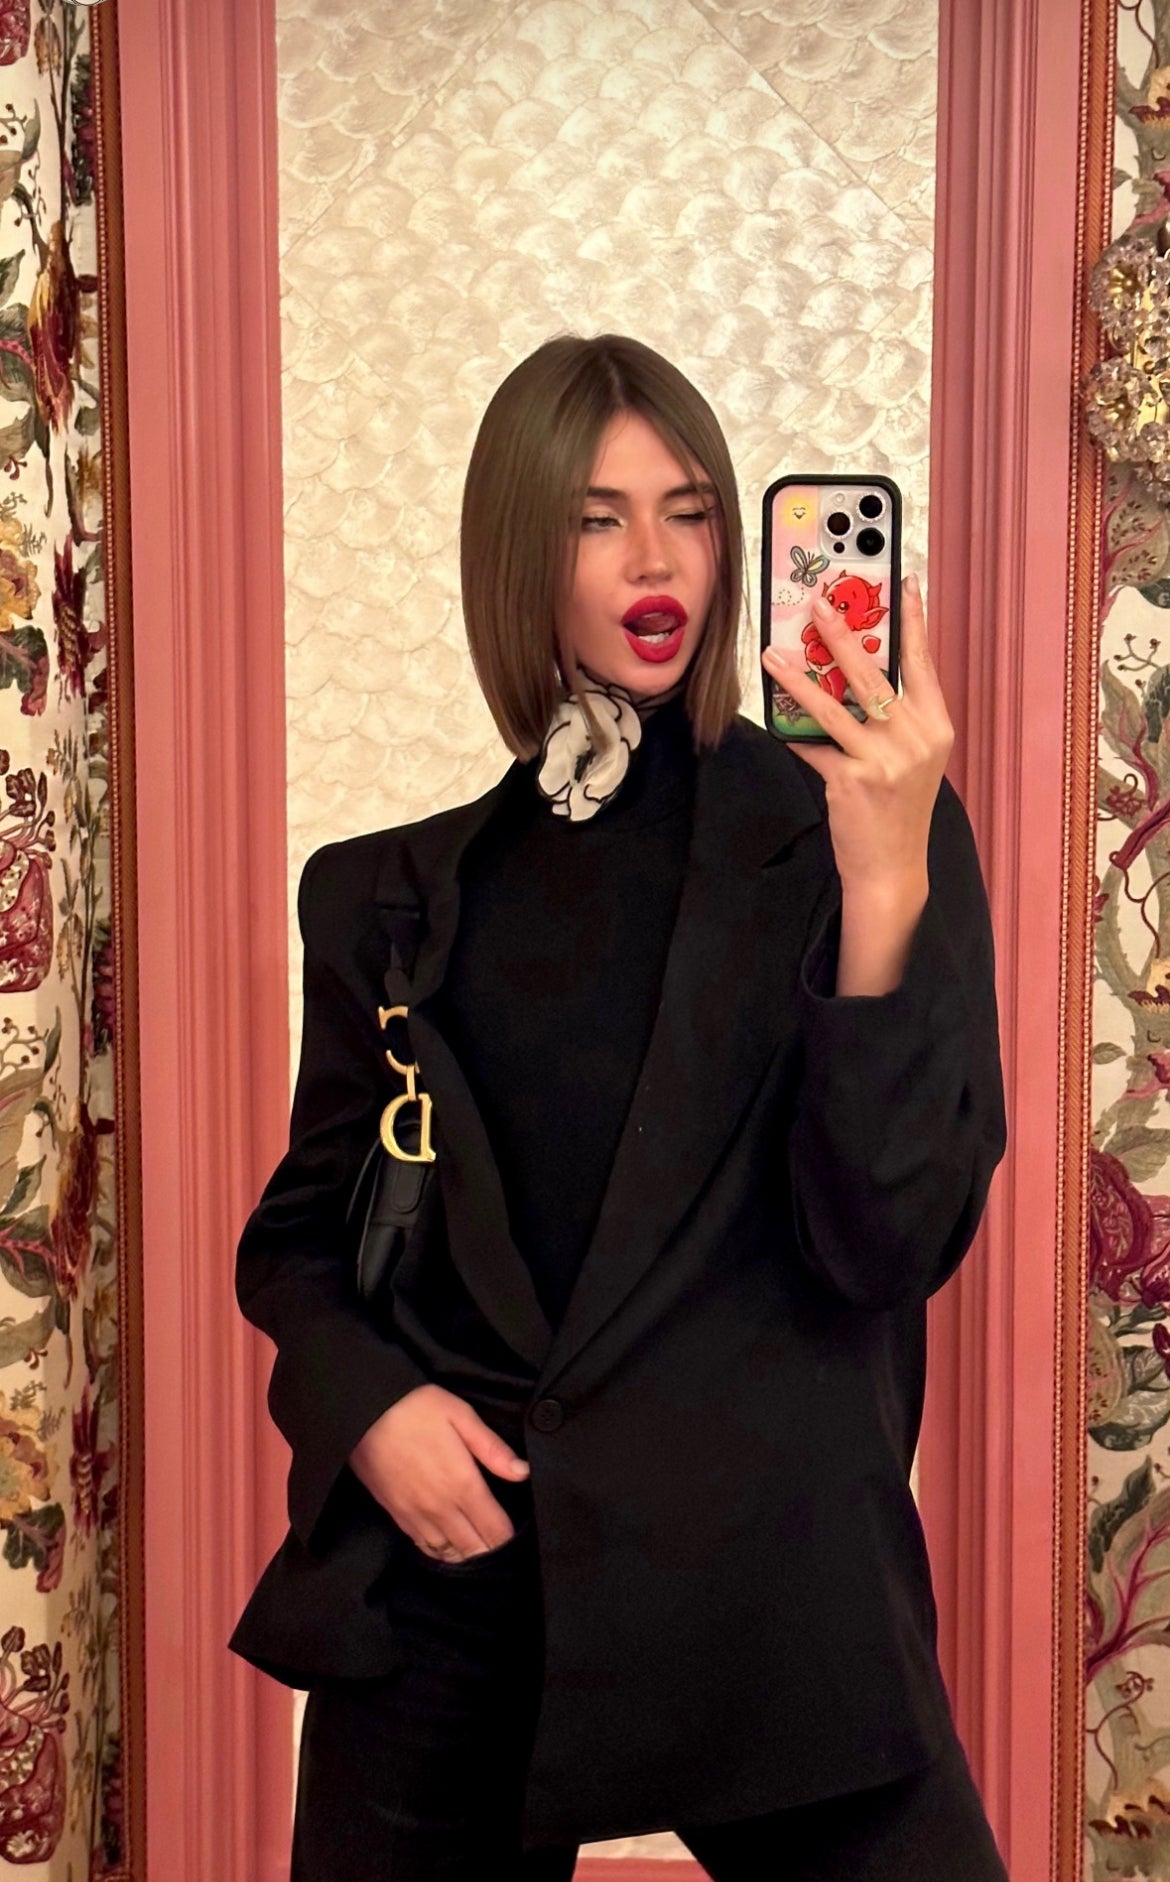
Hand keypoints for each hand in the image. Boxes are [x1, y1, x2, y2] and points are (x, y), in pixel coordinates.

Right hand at [349, 1383, 530, 1560]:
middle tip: (499, 1544)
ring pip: (448, 1553)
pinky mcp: (396, 1515)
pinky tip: (447, 1547)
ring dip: (466, 1554)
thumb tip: (523, 1472)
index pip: (494, 1528)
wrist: (363, 1413)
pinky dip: (440, 1552)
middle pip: (473, 1547)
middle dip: (490, 1550)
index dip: (508, 1537)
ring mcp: (416, 1515)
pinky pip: (423, 1546)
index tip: (515, 1535)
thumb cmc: (416, 1408)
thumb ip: (492, 1448)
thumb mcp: (461, 1415)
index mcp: (462, 1484)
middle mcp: (441, 1508)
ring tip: (477, 1549)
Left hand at [761, 573, 953, 894]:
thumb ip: (892, 720)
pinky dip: (792, 731)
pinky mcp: (853, 779)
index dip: (913, 622)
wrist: (892, 867)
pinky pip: (813, 745)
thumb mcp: (911, 760)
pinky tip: (772, 715)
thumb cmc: (897, 810)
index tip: (905, 583)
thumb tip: (848, 676)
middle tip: (818, 604)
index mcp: (936, 728)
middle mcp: (915, 739)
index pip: (922, 664)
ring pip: (834, 705)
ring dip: (798, 676)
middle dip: (841, 634)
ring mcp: (885, 760)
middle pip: (872, 674)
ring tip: (773, 653)